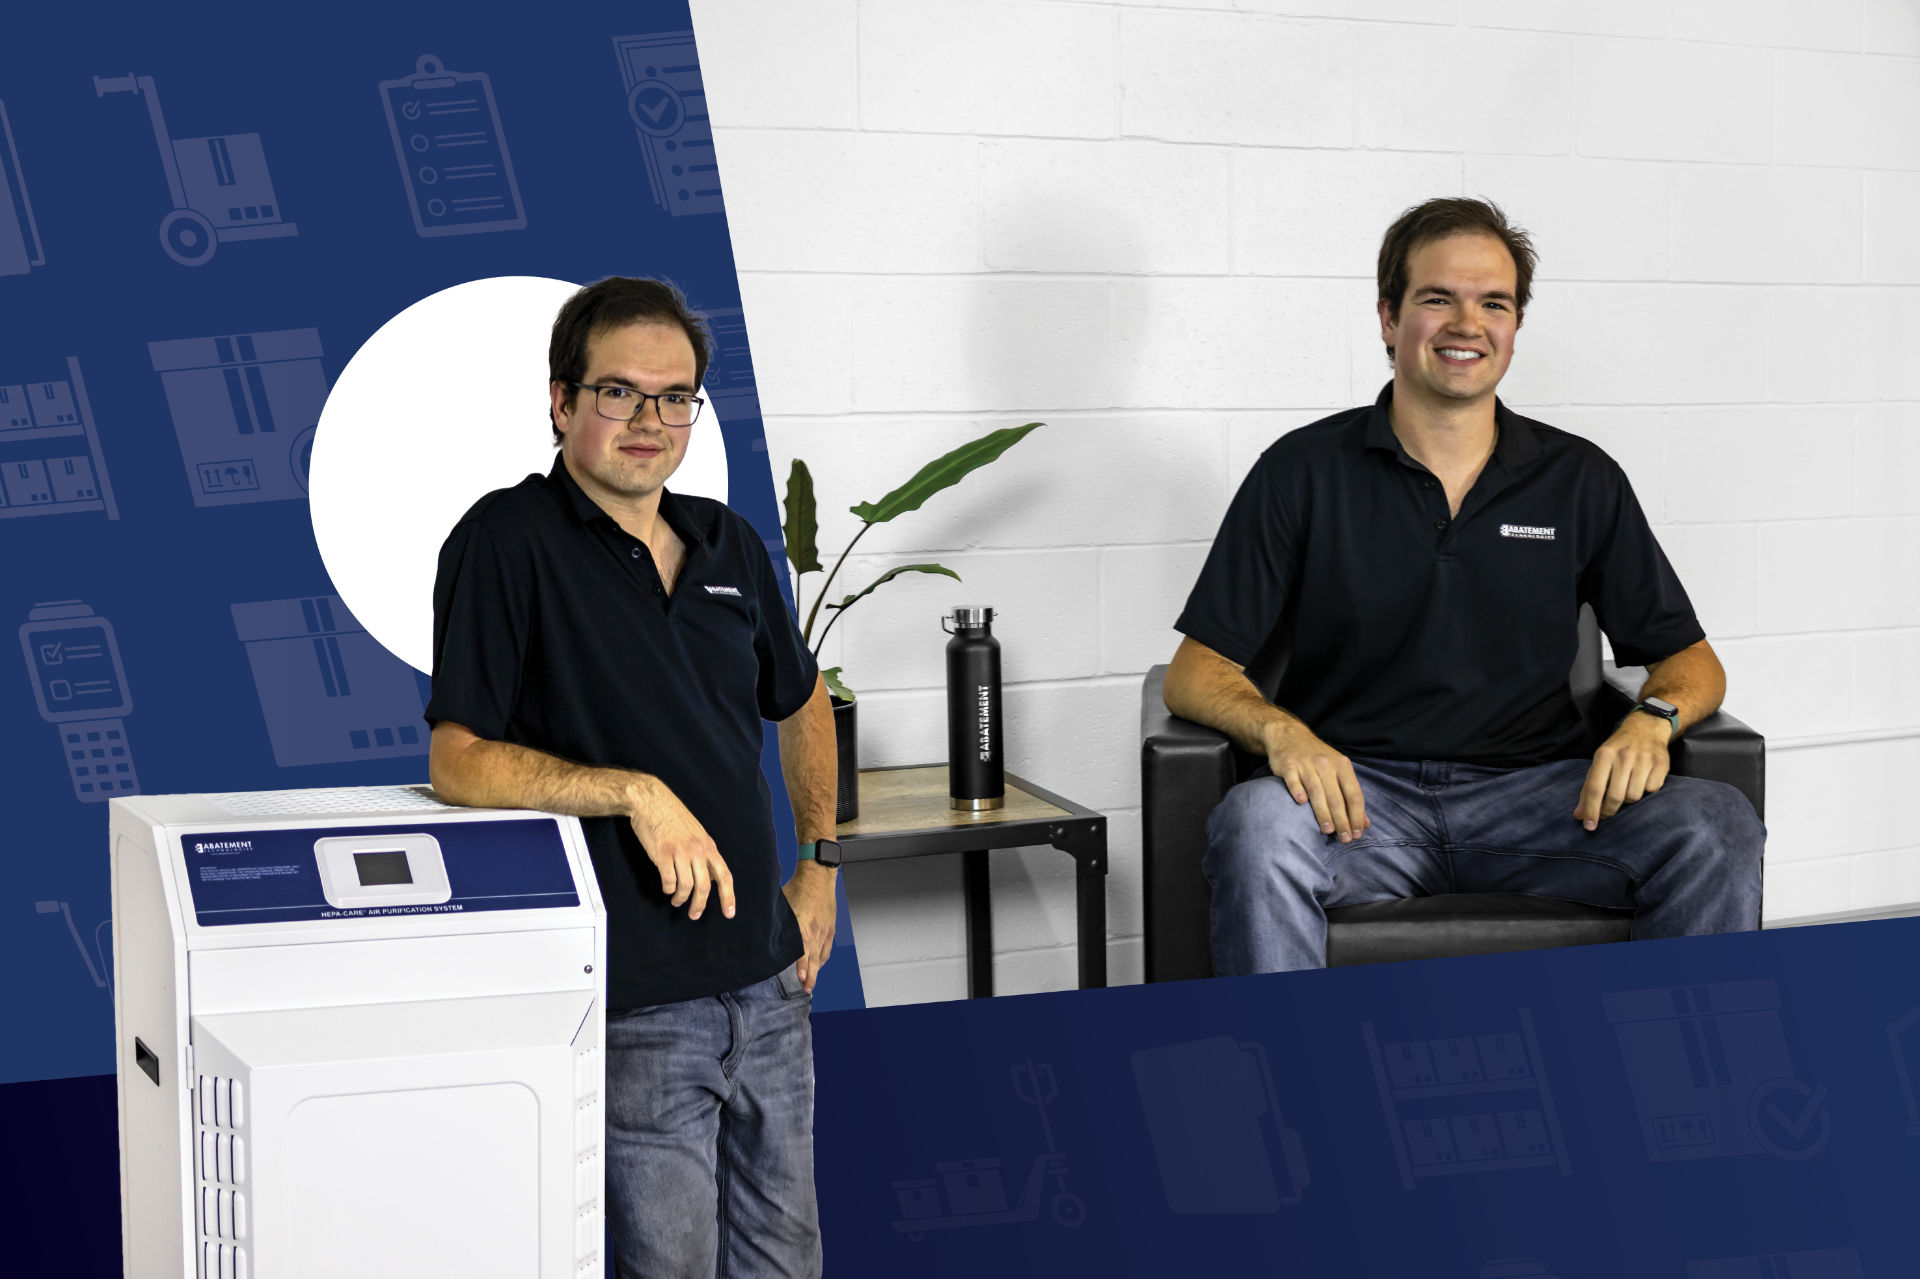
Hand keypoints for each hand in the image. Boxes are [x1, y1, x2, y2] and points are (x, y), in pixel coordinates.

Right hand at [627, 776, 733, 919]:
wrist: (652, 801)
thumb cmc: (673, 817)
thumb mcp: (697, 833)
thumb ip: (704, 853)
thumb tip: (709, 876)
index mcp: (709, 845)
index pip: (724, 875)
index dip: (728, 896)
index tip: (729, 913)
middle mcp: (698, 850)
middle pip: (704, 886)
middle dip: (700, 905)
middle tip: (694, 915)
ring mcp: (680, 851)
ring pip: (686, 886)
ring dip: (681, 899)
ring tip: (676, 901)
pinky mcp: (662, 853)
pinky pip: (669, 880)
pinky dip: (668, 889)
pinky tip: (666, 888)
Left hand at [782, 860, 836, 990]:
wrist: (819, 876)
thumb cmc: (797, 887)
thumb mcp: (782, 903)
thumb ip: (775, 921)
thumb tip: (761, 932)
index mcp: (803, 925)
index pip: (803, 950)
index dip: (802, 965)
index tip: (800, 978)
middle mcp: (815, 930)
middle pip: (814, 958)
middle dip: (810, 976)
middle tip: (806, 990)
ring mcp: (824, 930)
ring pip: (821, 955)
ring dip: (816, 970)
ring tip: (810, 983)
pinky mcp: (830, 927)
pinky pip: (827, 947)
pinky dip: (822, 958)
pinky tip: (817, 964)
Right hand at [1262, 719, 1369, 842]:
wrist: (1289, 735)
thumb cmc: (1317, 758)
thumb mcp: (1338, 771)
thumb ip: (1351, 796)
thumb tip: (1365, 823)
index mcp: (1342, 765)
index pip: (1354, 794)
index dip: (1357, 816)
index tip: (1357, 834)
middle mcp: (1325, 764)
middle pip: (1337, 797)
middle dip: (1342, 820)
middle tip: (1344, 838)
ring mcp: (1306, 764)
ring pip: (1317, 792)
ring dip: (1323, 813)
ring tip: (1328, 830)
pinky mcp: (1288, 764)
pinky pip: (1294, 780)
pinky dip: (1298, 791)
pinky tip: (1301, 803)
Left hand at [1576, 712, 1671, 829]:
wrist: (1645, 728)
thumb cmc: (1618, 749)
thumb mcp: (1599, 762)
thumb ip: (1588, 788)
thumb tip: (1579, 815)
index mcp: (1604, 755)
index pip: (1595, 788)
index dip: (1591, 810)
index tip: (1589, 826)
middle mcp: (1624, 757)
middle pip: (1616, 797)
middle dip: (1609, 810)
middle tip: (1607, 813)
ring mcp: (1644, 759)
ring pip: (1634, 796)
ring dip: (1628, 799)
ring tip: (1626, 789)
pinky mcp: (1661, 763)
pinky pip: (1652, 790)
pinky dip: (1647, 791)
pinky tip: (1643, 781)